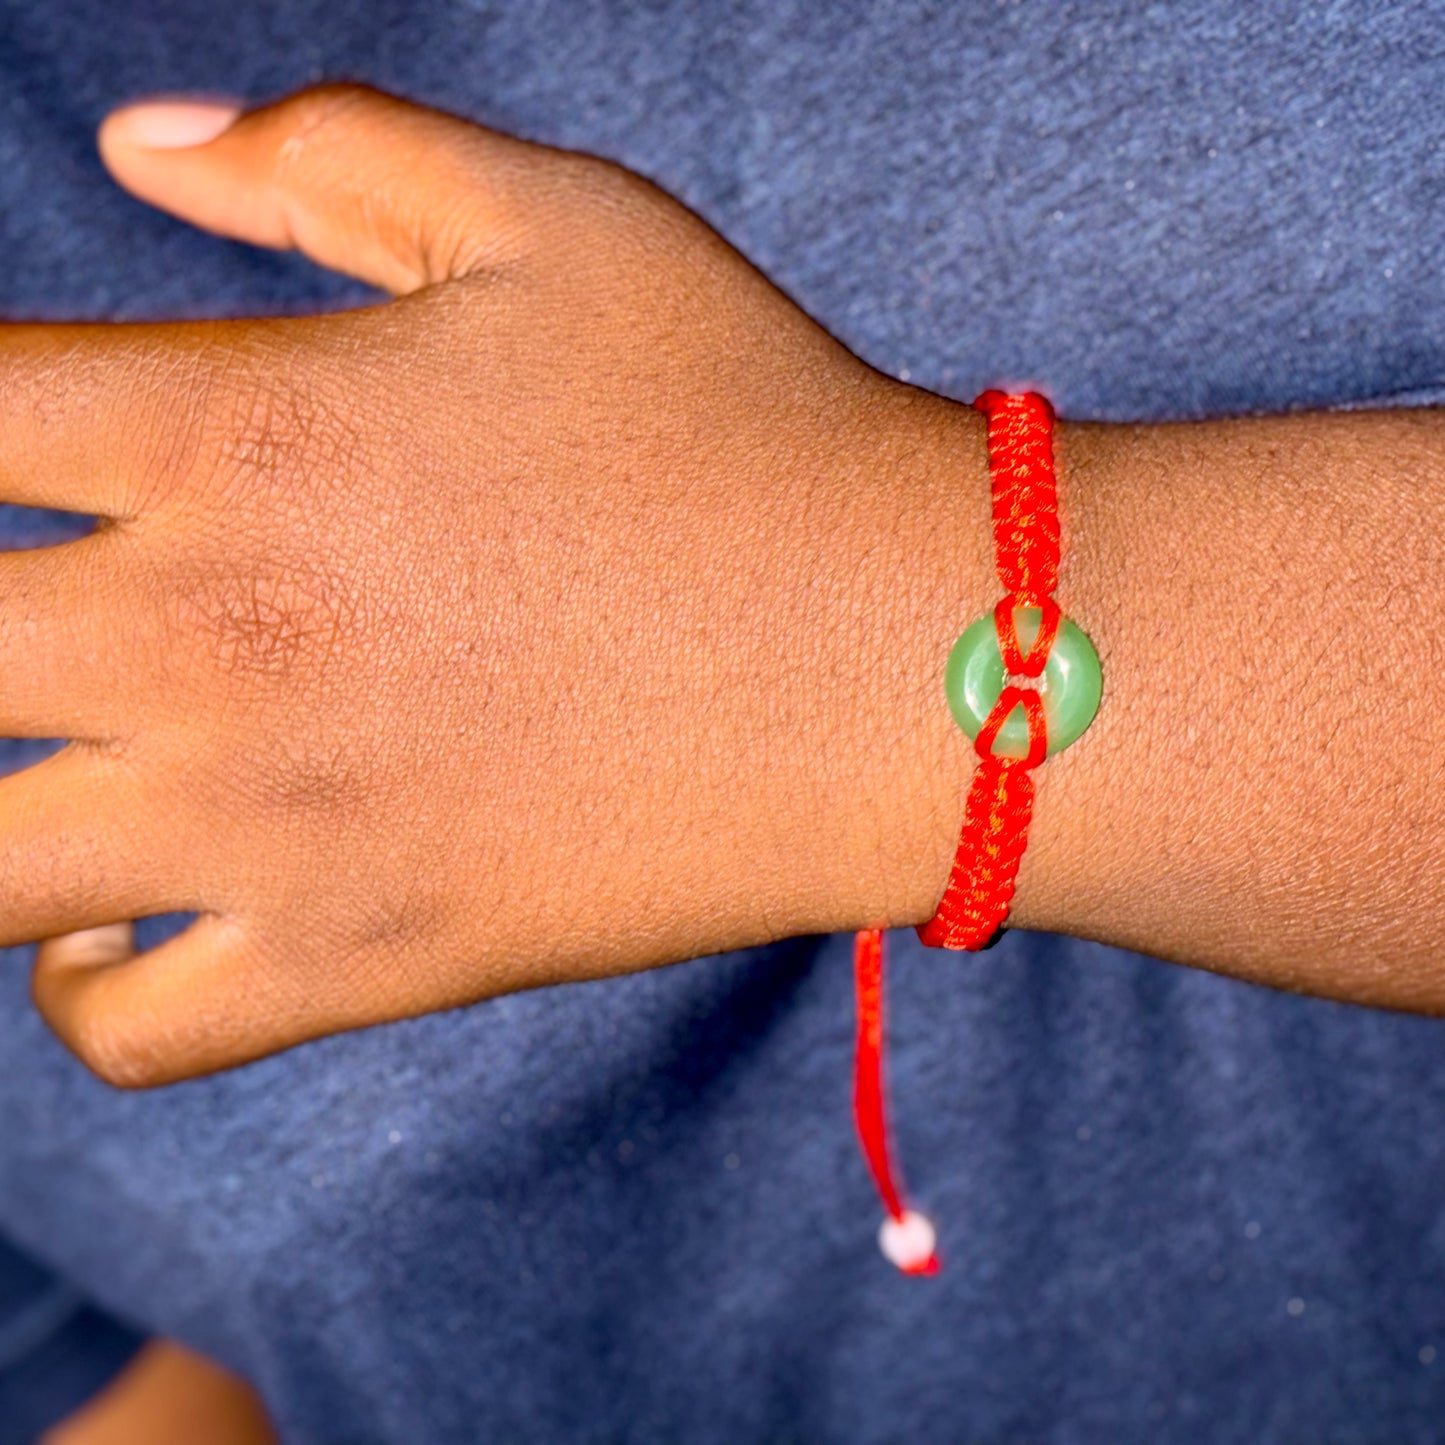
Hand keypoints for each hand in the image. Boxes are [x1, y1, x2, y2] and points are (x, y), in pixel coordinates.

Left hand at [14, 85, 984, 1083]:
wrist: (909, 658)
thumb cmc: (752, 424)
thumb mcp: (560, 223)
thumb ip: (327, 156)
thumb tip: (139, 144)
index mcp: (241, 429)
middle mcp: (216, 635)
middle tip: (24, 626)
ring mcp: (281, 825)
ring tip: (43, 767)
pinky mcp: (369, 959)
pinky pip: (126, 1027)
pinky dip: (82, 983)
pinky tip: (125, 911)